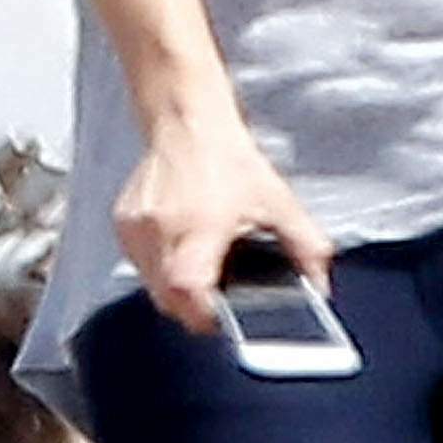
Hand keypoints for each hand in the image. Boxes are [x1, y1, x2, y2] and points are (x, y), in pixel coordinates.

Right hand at [114, 109, 335, 337]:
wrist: (189, 123)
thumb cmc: (228, 160)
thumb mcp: (279, 203)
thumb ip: (306, 247)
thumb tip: (320, 285)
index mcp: (201, 224)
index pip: (188, 290)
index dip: (205, 314)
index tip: (223, 319)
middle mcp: (162, 227)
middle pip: (168, 299)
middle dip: (195, 309)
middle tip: (218, 301)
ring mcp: (136, 228)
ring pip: (152, 287)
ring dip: (176, 291)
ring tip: (202, 269)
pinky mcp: (123, 225)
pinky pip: (140, 267)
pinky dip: (161, 271)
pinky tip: (183, 251)